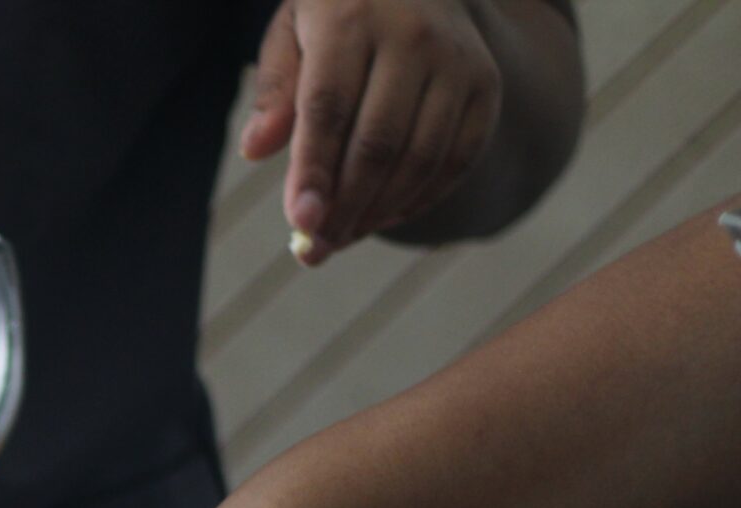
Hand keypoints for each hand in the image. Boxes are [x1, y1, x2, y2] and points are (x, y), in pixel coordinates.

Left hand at [241, 0, 500, 263]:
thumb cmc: (337, 14)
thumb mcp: (293, 32)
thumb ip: (275, 88)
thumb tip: (254, 151)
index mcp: (351, 19)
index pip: (328, 107)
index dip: (314, 171)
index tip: (300, 223)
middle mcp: (413, 36)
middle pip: (378, 142)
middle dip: (344, 207)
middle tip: (314, 250)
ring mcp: (457, 61)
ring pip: (420, 157)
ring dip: (379, 212)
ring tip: (342, 238)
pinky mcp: (486, 85)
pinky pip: (458, 158)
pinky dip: (422, 198)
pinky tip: (384, 217)